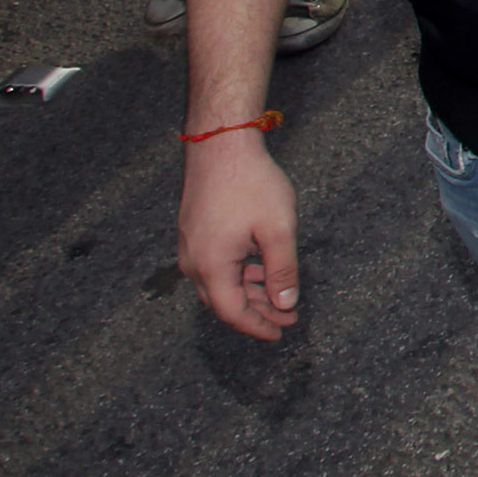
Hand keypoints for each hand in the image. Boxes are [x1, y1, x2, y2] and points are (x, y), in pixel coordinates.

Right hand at [177, 137, 302, 341]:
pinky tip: (260, 270)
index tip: (281, 332)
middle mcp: (193, 262)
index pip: (233, 313)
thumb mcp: (277, 229)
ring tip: (279, 296)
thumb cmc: (249, 183)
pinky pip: (215, 267)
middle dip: (256, 313)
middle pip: (224, 303)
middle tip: (287, 316)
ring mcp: (190, 247)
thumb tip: (285, 303)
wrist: (220, 144)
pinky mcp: (194, 233)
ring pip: (219, 285)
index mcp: (211, 267)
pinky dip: (238, 275)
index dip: (257, 327)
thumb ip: (282, 270)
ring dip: (248, 294)